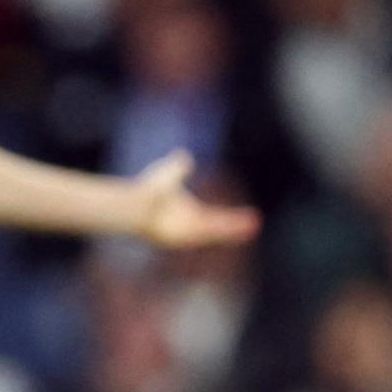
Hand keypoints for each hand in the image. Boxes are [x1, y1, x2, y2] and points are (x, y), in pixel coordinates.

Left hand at [130, 152, 259, 250]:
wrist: (136, 201)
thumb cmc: (148, 189)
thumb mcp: (169, 172)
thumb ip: (178, 166)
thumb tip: (184, 156)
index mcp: (191, 215)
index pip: (216, 218)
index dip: (233, 218)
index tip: (251, 218)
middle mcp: (191, 225)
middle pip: (218, 226)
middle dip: (235, 226)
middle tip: (255, 223)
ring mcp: (187, 232)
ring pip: (214, 231)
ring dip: (232, 229)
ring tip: (253, 224)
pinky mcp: (183, 236)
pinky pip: (204, 233)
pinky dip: (218, 230)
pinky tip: (232, 227)